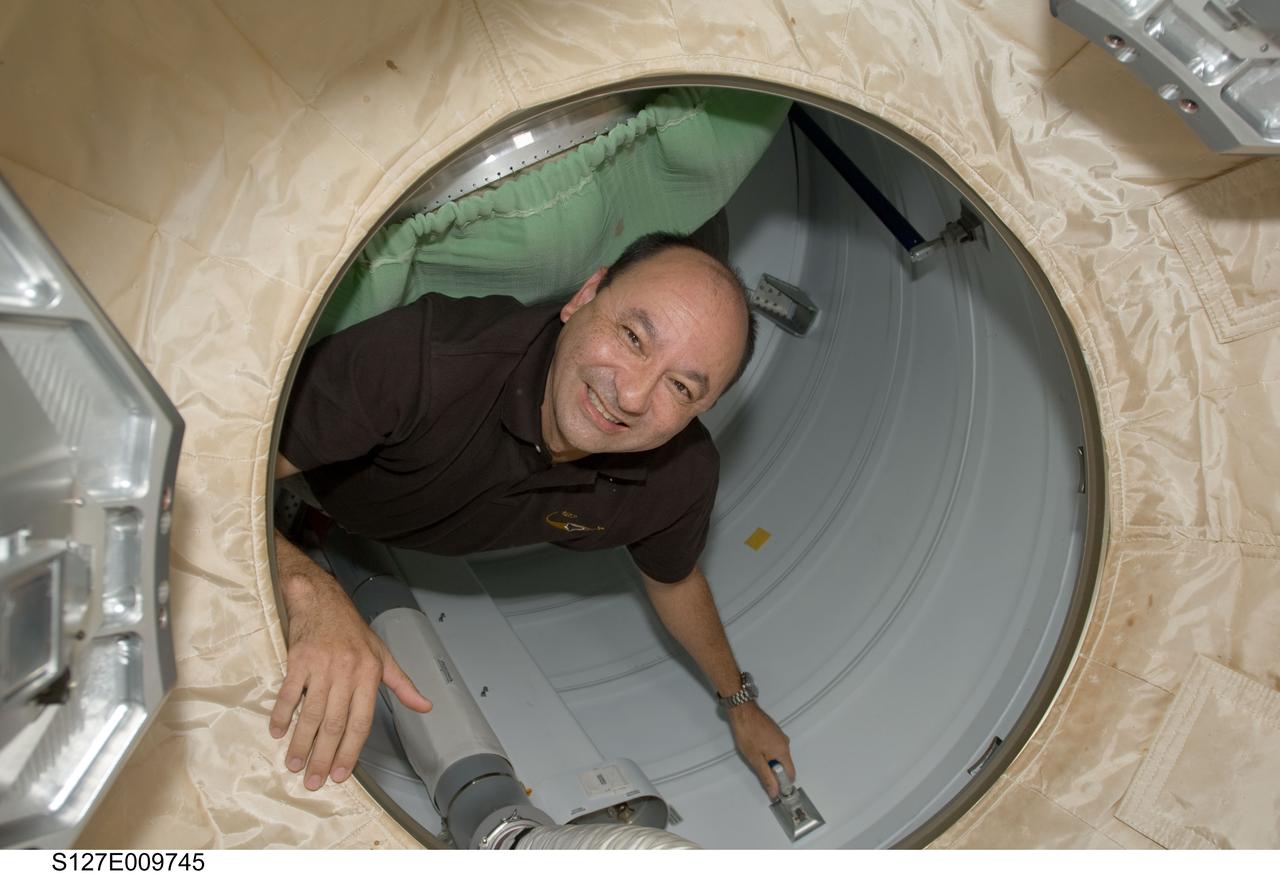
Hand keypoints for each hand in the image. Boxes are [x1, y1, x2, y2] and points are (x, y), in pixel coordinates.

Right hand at [269, 564, 430, 789]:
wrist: (322, 600)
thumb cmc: (353, 631)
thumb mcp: (383, 655)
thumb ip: (402, 685)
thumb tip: (425, 706)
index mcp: (369, 674)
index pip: (361, 722)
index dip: (351, 751)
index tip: (341, 774)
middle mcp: (346, 672)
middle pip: (334, 724)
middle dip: (323, 756)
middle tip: (314, 781)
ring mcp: (321, 666)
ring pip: (310, 714)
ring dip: (300, 743)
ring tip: (294, 765)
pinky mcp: (298, 659)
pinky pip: (288, 694)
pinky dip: (281, 715)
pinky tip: (276, 732)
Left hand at [727, 702, 793, 797]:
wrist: (742, 711)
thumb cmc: (748, 733)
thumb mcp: (755, 759)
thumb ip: (766, 777)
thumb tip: (775, 792)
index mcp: (783, 751)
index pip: (791, 774)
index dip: (783, 783)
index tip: (773, 786)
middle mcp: (785, 743)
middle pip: (784, 765)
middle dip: (773, 770)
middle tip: (758, 768)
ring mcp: (779, 735)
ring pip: (778, 755)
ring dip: (769, 760)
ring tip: (754, 755)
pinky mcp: (773, 730)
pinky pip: (774, 746)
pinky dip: (767, 751)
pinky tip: (755, 747)